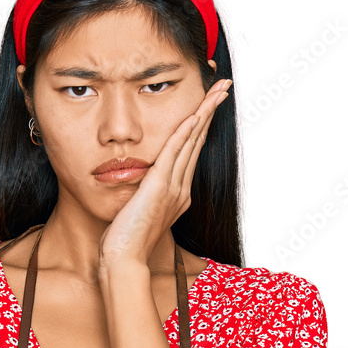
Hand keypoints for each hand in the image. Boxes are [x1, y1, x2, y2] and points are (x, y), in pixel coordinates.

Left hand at [98, 78, 232, 267]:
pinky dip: (185, 132)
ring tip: (216, 91)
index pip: (191, 151)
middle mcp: (180, 190)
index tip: (208, 104)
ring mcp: (173, 189)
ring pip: (192, 143)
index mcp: (177, 194)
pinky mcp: (159, 188)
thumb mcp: (138, 212)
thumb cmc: (125, 242)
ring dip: (204, 113)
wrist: (124, 260)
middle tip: (223, 87)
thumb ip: (144, 195)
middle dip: (210, 112)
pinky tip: (193, 115)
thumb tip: (140, 184)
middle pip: (198, 141)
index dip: (201, 125)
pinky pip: (175, 154)